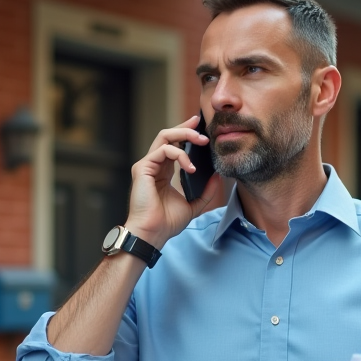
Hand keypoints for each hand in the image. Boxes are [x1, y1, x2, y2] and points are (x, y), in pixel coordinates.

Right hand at [125, 115, 222, 248]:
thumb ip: (206, 192)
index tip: (201, 127)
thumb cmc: (167, 222)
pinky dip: (180, 155)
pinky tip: (191, 167)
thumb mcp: (193, 205)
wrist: (153, 233)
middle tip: (204, 130)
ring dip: (185, 135)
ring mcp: (147, 165)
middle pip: (168, 135)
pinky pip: (164, 151)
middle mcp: (154, 165)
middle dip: (187, 128)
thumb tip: (218, 177)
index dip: (186, 133)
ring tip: (201, 142)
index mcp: (163, 172)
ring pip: (165, 137)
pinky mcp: (142, 168)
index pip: (174, 145)